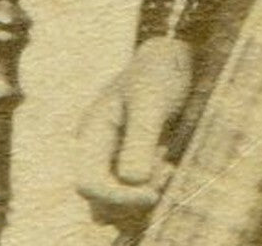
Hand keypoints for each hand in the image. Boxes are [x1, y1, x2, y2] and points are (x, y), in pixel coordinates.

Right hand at [76, 36, 192, 228]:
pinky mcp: (129, 162)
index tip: (152, 194)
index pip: (88, 184)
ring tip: (167, 167)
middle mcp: (97, 150)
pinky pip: (132, 194)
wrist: (172, 58)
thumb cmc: (159, 71)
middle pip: (100, 202)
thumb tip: (132, 181)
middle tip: (165, 172)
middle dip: (133, 198)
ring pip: (116, 203)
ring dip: (142, 196)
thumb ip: (140, 137)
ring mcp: (112, 158)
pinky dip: (149, 190)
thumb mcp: (151, 98)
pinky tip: (168, 168)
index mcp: (92, 133)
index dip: (116, 197)